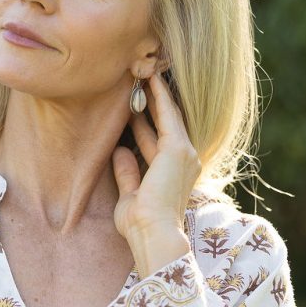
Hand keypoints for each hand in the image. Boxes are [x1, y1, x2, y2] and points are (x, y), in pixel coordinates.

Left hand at [112, 71, 200, 259]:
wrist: (153, 234)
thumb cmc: (140, 224)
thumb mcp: (130, 194)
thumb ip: (127, 172)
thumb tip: (121, 151)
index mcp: (173, 173)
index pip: (156, 141)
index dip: (145, 123)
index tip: (134, 106)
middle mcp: (185, 160)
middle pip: (165, 124)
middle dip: (152, 103)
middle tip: (139, 81)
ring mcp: (184, 153)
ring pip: (167, 116)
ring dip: (155, 94)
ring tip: (143, 73)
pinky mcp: (178, 148)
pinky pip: (167, 115)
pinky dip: (159, 97)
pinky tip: (150, 80)